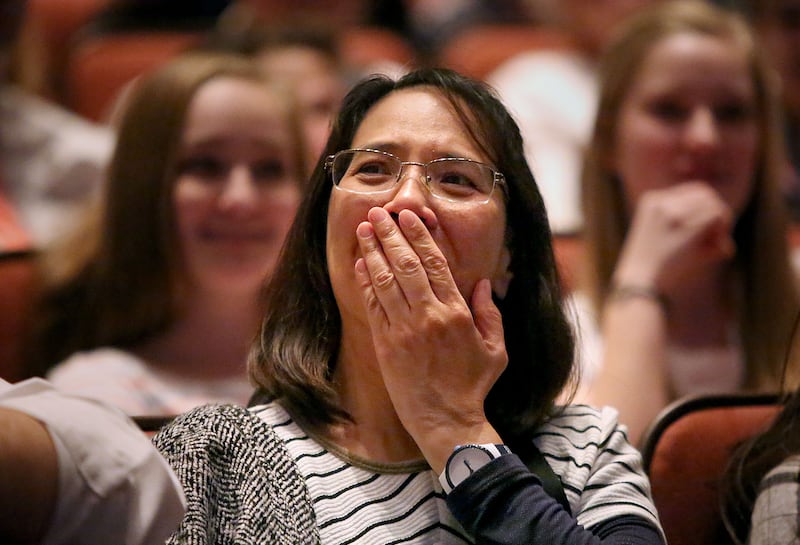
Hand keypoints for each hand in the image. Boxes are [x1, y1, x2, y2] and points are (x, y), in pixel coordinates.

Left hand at [355, 207, 504, 471]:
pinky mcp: (385, 344)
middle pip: (406, 265)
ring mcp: (404, 330)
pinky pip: (373, 306)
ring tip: (364, 229)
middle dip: (390, 236)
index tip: (408, 217)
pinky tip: (361, 264)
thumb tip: (482, 282)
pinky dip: (366, 282)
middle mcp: (428, 316)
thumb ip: (489, 313)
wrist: (445, 420)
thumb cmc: (473, 386)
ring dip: (373, 252)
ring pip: (385, 281)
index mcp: (456, 313)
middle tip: (378, 213)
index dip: (419, 237)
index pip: (435, 264)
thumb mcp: (496, 350)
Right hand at [614, 182, 734, 295]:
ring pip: (712, 202)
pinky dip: (723, 229)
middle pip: (703, 192)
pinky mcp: (683, 223)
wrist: (638, 284)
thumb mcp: (665, 246)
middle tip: (718, 241)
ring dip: (721, 223)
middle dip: (716, 212)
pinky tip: (719, 249)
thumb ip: (690, 234)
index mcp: (651, 200)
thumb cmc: (653, 272)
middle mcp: (660, 201)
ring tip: (717, 248)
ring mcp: (670, 210)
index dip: (706, 208)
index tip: (710, 233)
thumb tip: (727, 249)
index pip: (690, 192)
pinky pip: (715, 214)